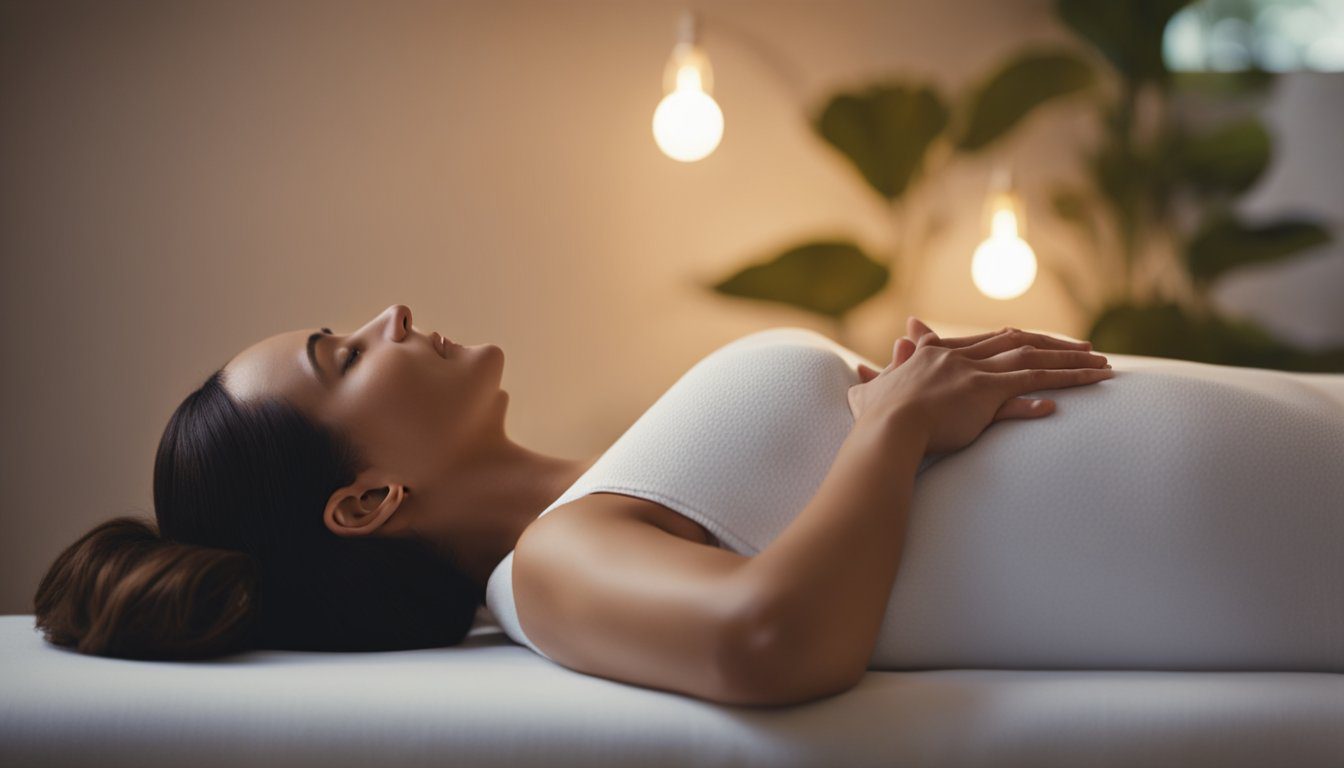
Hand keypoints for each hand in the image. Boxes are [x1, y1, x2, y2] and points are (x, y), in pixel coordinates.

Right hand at [847, 317, 1111, 453]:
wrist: (882, 431)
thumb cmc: (873, 418)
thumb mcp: (873, 389)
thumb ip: (877, 374)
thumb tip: (862, 367)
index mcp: (938, 354)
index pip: (990, 339)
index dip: (1021, 339)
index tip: (1044, 341)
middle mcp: (960, 357)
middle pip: (1019, 342)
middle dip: (1056, 345)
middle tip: (1088, 349)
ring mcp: (974, 374)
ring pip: (1033, 361)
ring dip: (1071, 364)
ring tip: (1102, 369)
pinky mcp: (984, 395)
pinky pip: (1030, 387)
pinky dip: (1058, 386)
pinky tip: (1083, 389)